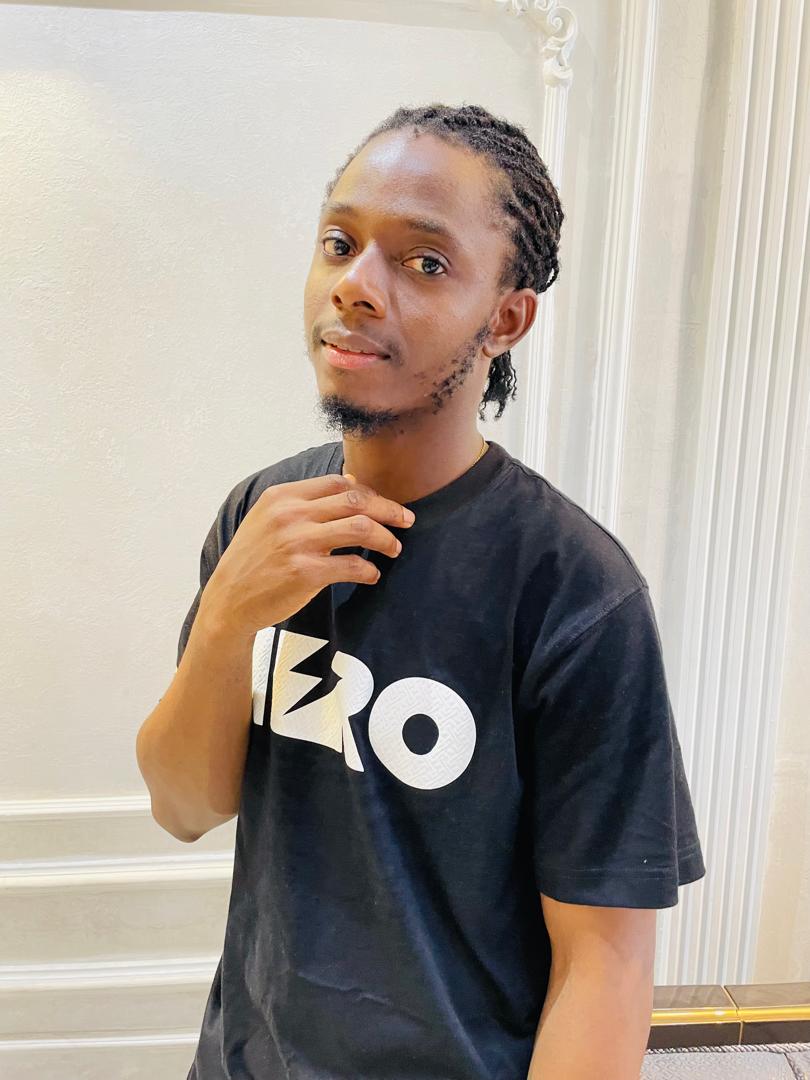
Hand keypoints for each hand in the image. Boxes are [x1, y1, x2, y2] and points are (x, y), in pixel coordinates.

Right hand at [197, 471, 414, 638]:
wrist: (229, 600)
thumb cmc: (253, 559)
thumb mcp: (268, 518)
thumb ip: (305, 499)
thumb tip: (352, 482)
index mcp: (282, 497)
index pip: (339, 483)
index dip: (369, 493)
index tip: (384, 506)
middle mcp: (290, 515)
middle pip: (356, 501)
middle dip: (389, 510)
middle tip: (407, 521)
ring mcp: (297, 543)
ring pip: (361, 528)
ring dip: (386, 538)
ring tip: (394, 548)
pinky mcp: (304, 573)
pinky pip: (352, 565)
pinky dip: (369, 570)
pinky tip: (372, 574)